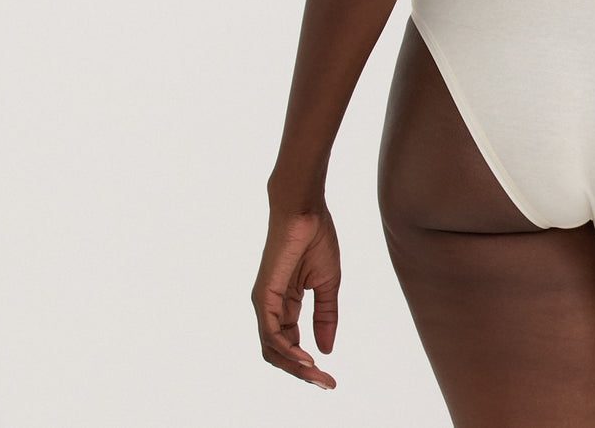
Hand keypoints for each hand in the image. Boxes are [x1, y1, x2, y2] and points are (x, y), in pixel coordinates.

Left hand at [251, 203, 341, 388]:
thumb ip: (326, 316)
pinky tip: (305, 359)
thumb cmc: (316, 238)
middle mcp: (271, 307)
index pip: (290, 344)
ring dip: (295, 367)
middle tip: (326, 384)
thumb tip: (326, 350)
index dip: (307, 364)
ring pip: (273, 349)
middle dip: (302, 373)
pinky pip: (271, 333)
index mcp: (286, 304)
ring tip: (317, 376)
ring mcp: (265, 303)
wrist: (305, 209)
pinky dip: (287, 350)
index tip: (330, 378)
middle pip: (279, 353)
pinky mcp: (264, 296)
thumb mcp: (328, 284)